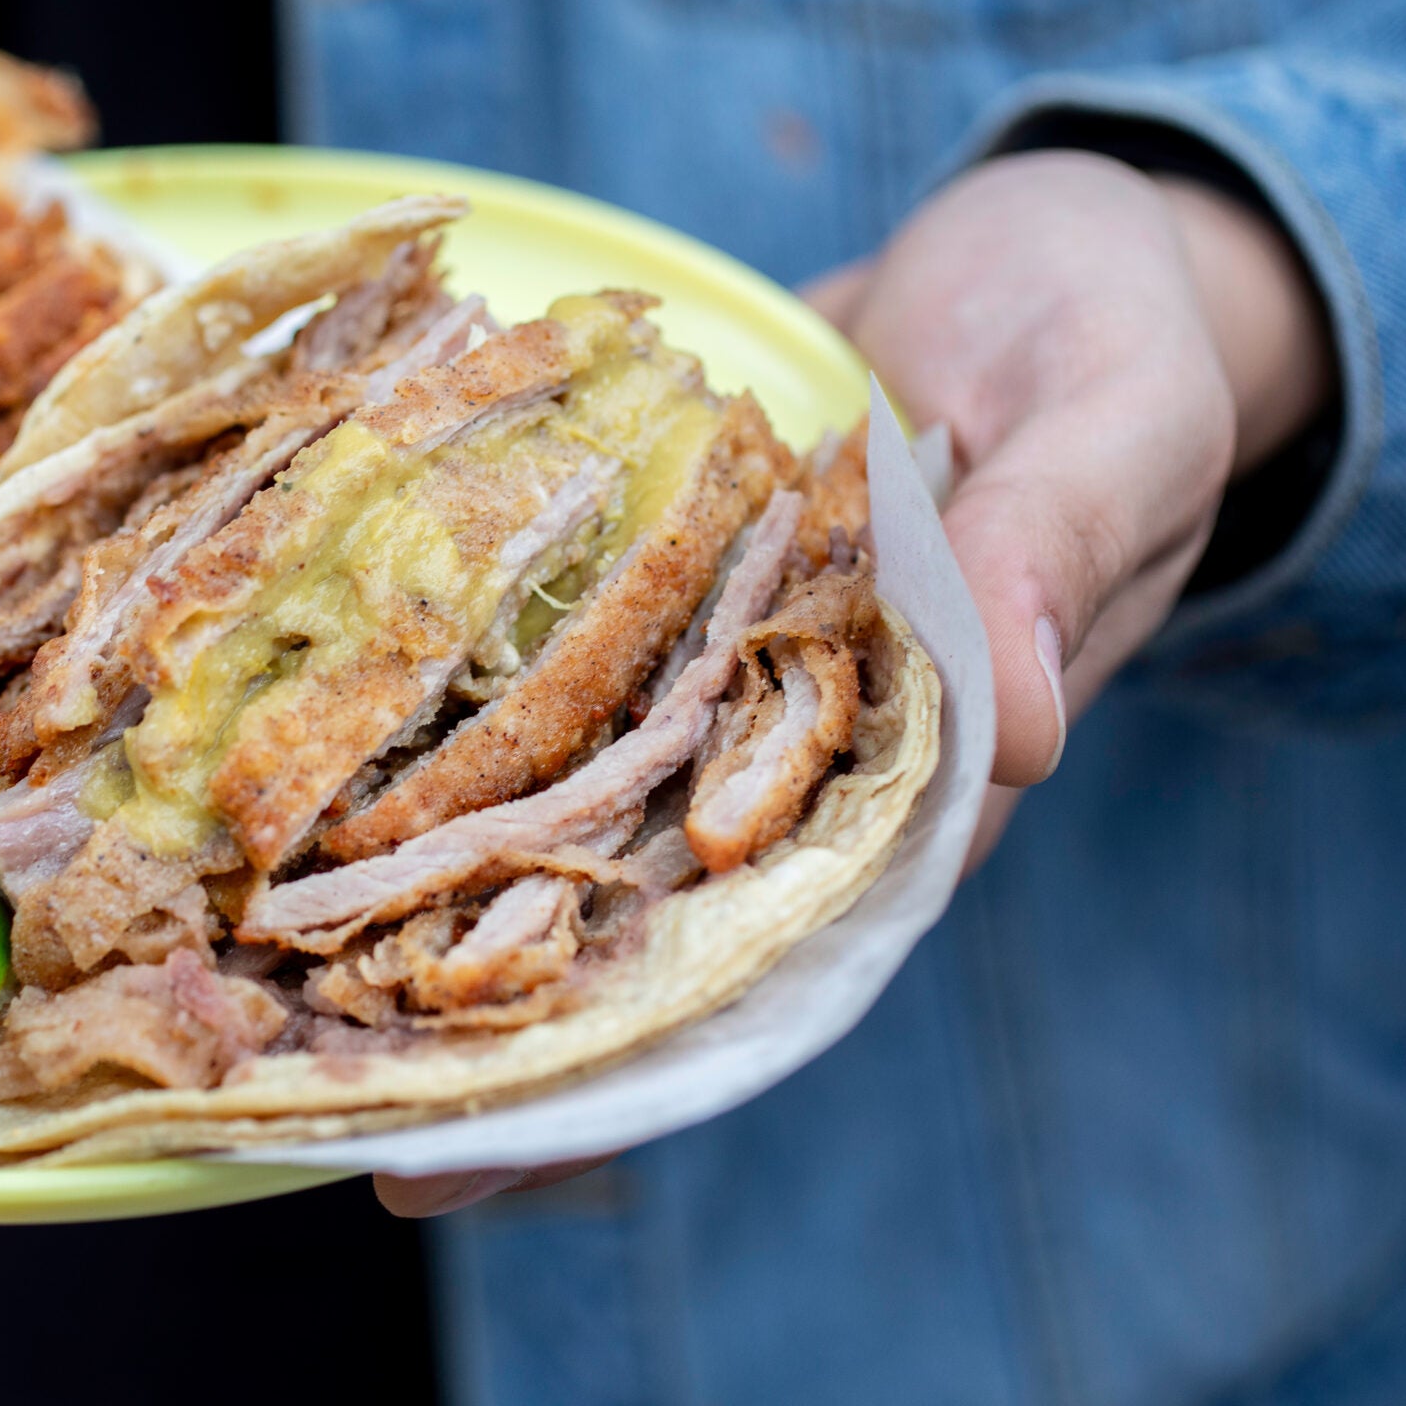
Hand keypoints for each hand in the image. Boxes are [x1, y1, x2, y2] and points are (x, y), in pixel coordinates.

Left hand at [374, 150, 1333, 1218]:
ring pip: (575, 820)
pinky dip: (452, 729)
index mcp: (925, 767)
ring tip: (287, 1003)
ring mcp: (715, 676)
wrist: (1032, 249)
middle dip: (511, 1041)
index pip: (777, 954)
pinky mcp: (655, 590)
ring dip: (446, 908)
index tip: (497, 1156)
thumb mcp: (1118, 421)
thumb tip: (1011, 724)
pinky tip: (320, 779)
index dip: (643, 1066)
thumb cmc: (1106, 334)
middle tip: (344, 1139)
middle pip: (645, 928)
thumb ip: (1058, 550)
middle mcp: (801, 752)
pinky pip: (549, 672)